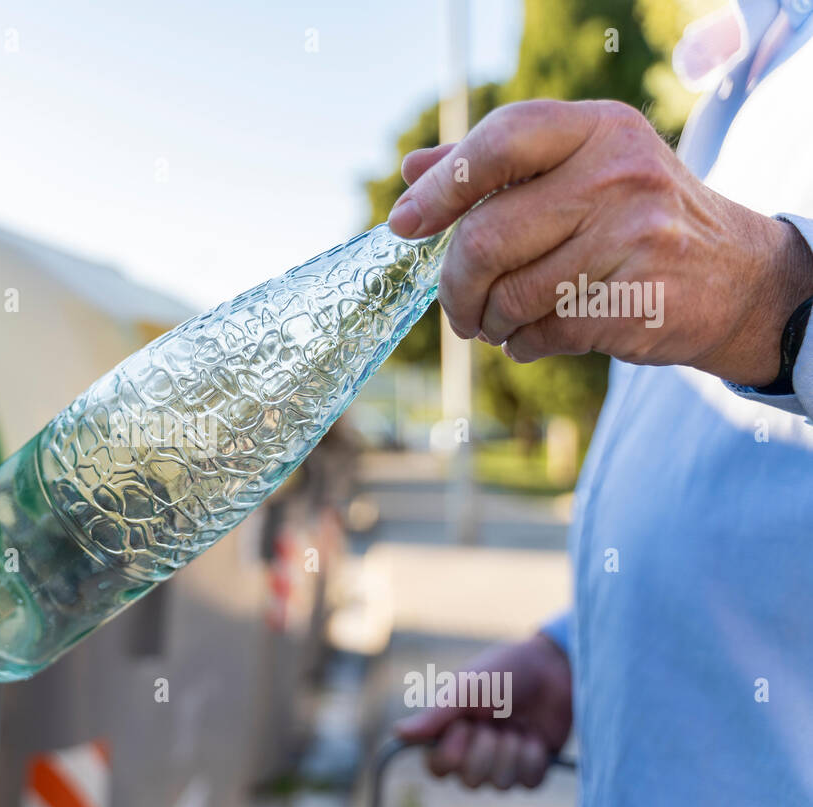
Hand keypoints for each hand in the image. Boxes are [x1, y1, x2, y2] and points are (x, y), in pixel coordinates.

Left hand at [389, 99, 812, 385]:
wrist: (736, 278)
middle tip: (457, 308)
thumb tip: (412, 172)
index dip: (443, 186)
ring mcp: (635, 237)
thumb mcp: (579, 168)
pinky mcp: (638, 300)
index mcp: (597, 128)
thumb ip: (496, 166)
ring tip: (499, 322)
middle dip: (455, 285)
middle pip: (487, 237)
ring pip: (511, 295)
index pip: (502, 141)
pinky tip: (534, 337)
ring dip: (489, 322)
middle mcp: (620, 174)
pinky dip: (523, 344)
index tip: (404, 224)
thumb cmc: (634, 218)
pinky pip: (543, 332)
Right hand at [392, 633, 571, 789]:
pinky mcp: (533, 769)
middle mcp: (474, 752)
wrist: (553, 669)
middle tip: (495, 722)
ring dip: (511, 750)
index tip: (464, 726)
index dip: (450, 754)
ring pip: (499, 784)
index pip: (437, 768)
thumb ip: (434, 715)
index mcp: (452, 732)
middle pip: (469, 782)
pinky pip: (528, 782)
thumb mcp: (465, 689)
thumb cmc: (504, 672)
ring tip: (518, 724)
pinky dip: (533, 756)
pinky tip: (535, 735)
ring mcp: (504, 762)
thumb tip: (397, 733)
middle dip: (485, 750)